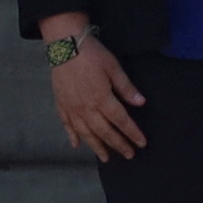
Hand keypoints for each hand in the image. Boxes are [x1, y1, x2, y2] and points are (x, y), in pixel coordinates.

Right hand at [42, 14, 146, 158]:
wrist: (64, 44)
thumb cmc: (91, 54)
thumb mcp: (113, 67)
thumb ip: (126, 87)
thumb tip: (141, 103)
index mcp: (101, 98)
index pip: (121, 121)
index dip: (132, 133)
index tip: (142, 143)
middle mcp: (86, 108)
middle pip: (104, 132)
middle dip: (118, 144)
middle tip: (129, 155)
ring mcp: (71, 107)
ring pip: (86, 133)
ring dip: (97, 147)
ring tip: (106, 158)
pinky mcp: (61, 104)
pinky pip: (66, 125)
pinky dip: (72, 136)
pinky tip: (76, 145)